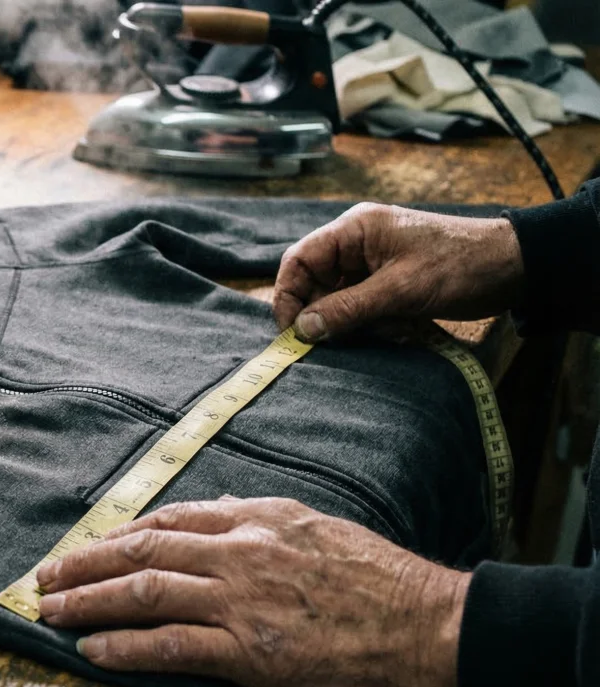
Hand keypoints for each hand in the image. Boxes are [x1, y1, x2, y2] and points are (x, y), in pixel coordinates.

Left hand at [37, 497, 470, 686]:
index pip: (169, 521)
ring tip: (50, 612)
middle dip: (85, 563)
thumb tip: (214, 515)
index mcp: (257, 520)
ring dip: (87, 601)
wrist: (433, 630)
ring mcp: (241, 601)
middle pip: (141, 552)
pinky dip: (124, 646)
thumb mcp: (318, 528)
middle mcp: (240, 552)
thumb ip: (260, 523)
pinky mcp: (250, 651)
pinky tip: (92, 649)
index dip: (120, 535)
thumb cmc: (384, 584)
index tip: (90, 546)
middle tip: (44, 577)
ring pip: (143, 593)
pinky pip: (170, 646)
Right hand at [273, 203, 523, 341]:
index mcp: (354, 230)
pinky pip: (361, 306)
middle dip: (327, 314)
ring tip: (388, 329)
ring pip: (338, 299)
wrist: (515, 267)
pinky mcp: (388, 281)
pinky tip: (399, 328)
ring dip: (354, 322)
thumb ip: (348, 308)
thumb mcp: (400, 291)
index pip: (299, 260)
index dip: (288, 296)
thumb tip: (303, 329)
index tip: (294, 332)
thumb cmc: (460, 266)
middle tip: (345, 339)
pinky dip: (372, 323)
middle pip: (315, 283)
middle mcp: (357, 243)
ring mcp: (373, 263)